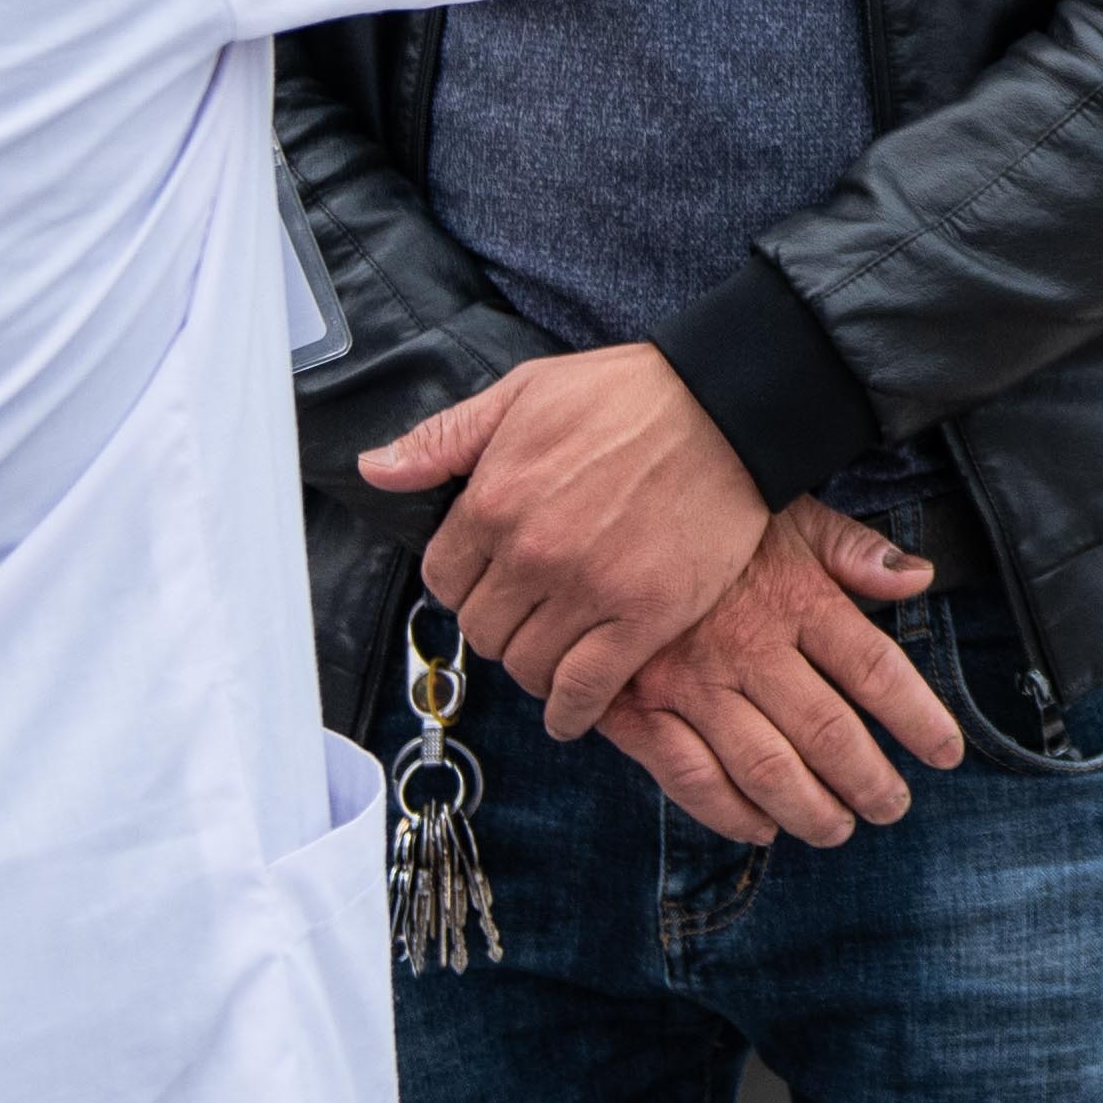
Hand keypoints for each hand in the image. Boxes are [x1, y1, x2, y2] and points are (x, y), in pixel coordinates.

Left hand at [364, 344, 768, 740]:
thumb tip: (374, 468)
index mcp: (494, 501)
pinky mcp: (643, 617)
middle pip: (483, 631)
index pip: (443, 582)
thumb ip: (445, 439)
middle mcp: (532, 554)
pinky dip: (573, 710)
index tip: (492, 581)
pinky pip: (585, 690)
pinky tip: (575, 708)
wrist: (728, 407)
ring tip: (557, 649)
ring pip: (528, 666)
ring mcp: (588, 590)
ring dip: (537, 666)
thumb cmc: (629, 394)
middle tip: (531, 612)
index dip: (465, 585)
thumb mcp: (524, 392)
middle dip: (501, 625)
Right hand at [595, 501, 963, 846]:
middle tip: (892, 807)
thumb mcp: (789, 514)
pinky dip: (728, 813)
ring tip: (838, 828)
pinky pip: (689, 777)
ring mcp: (689, 680)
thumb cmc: (708, 517)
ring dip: (809, 809)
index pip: (874, 669)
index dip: (918, 719)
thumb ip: (853, 551)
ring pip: (764, 766)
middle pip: (826, 731)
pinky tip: (761, 826)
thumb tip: (918, 576)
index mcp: (795, 597)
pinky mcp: (635, 707)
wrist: (597, 515)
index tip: (946, 753)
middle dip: (868, 780)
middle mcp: (748, 645)